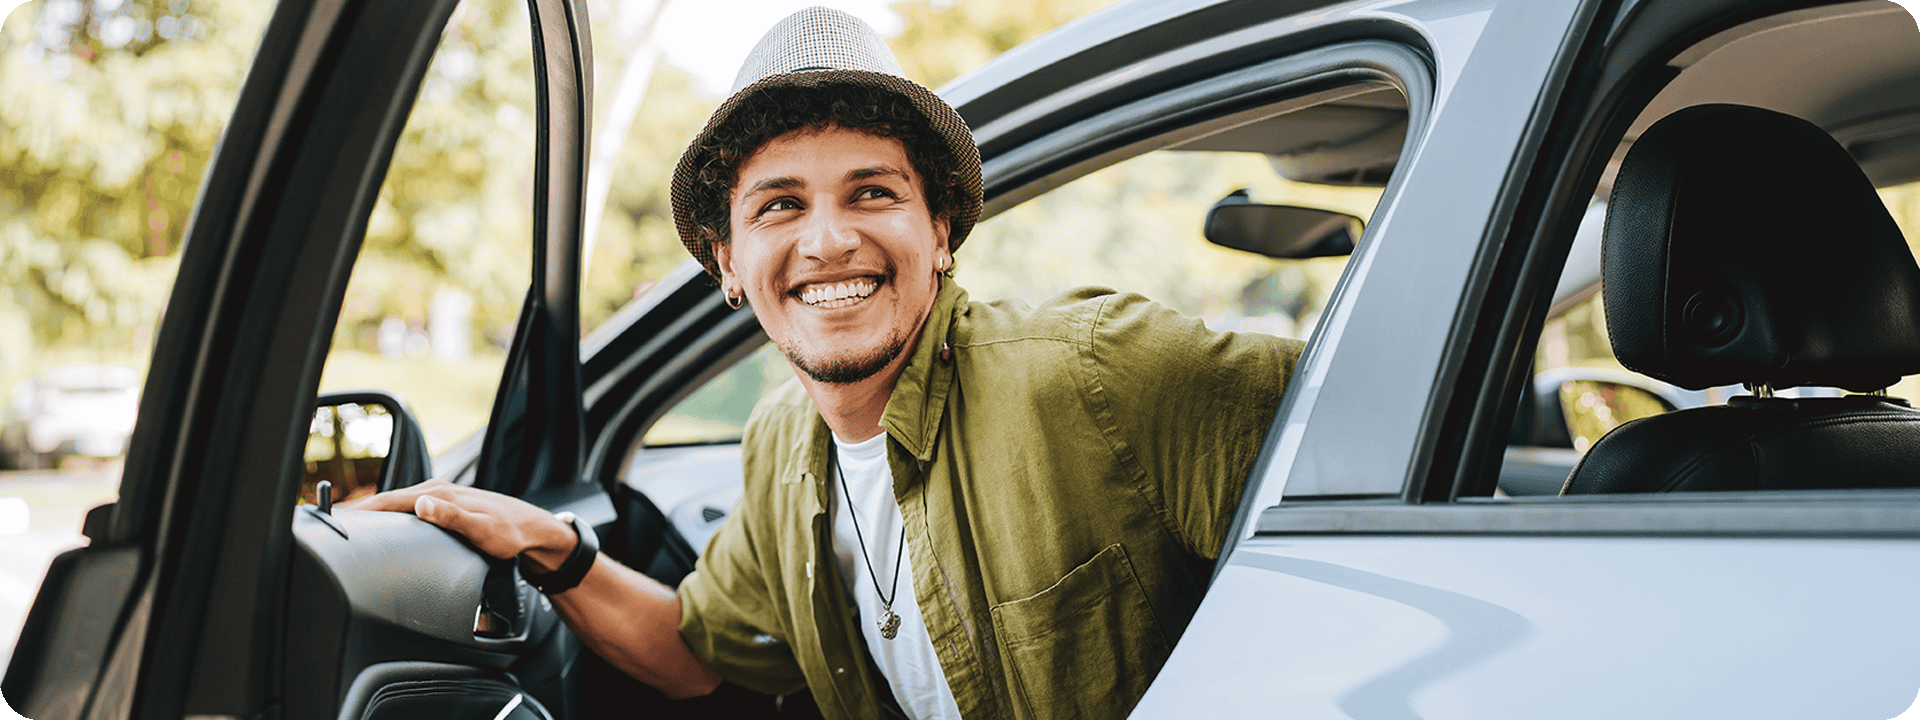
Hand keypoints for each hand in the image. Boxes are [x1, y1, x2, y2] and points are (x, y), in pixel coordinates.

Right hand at [340, 479, 575, 570]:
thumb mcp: (482, 531)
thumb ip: (452, 518)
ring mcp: (438, 496)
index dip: (360, 509)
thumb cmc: (510, 533)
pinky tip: (380, 524)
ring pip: (394, 503)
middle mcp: (435, 491)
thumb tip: (420, 506)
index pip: (389, 501)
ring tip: (344, 523)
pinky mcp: (442, 504)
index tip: (333, 516)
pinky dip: (387, 514)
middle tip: (326, 521)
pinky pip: (405, 508)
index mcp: (438, 495)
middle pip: (386, 500)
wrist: (532, 529)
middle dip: (356, 510)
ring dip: (370, 512)